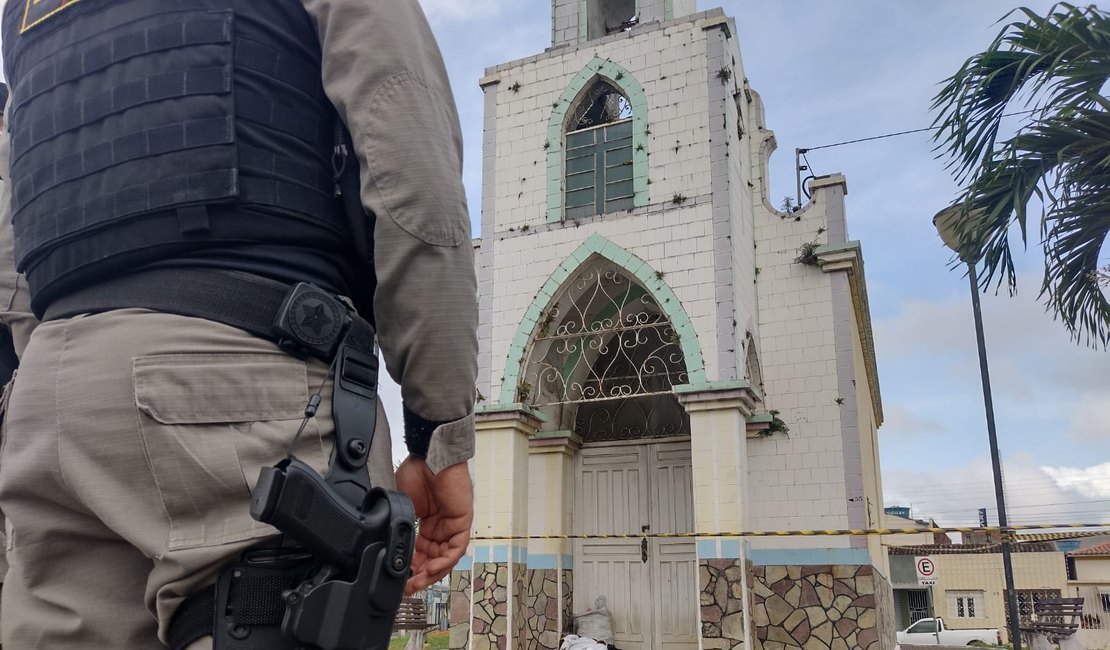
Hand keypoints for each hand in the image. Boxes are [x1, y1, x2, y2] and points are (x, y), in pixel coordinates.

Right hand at [395, 456, 472, 593]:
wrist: (429, 455)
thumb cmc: (417, 471)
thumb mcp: (402, 503)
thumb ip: (397, 522)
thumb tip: (383, 537)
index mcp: (427, 523)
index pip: (420, 552)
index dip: (411, 567)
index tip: (400, 578)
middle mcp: (441, 527)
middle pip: (433, 559)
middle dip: (420, 575)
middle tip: (407, 586)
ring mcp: (453, 524)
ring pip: (446, 558)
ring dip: (432, 573)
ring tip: (417, 582)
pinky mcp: (462, 521)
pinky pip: (456, 548)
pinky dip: (444, 561)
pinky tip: (431, 568)